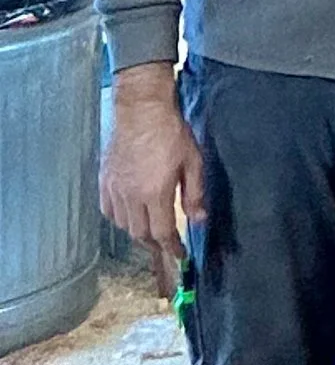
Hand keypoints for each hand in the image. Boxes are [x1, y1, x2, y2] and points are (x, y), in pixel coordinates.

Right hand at [100, 70, 206, 299]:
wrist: (141, 109)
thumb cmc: (171, 132)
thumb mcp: (193, 162)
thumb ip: (195, 194)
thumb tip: (199, 220)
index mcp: (155, 193)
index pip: (163, 233)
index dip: (172, 248)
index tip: (181, 255)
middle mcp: (131, 196)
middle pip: (140, 234)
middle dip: (156, 245)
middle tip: (168, 246)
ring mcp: (114, 188)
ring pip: (123, 225)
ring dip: (137, 233)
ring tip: (151, 232)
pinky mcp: (105, 180)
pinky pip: (108, 210)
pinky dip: (119, 219)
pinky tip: (129, 216)